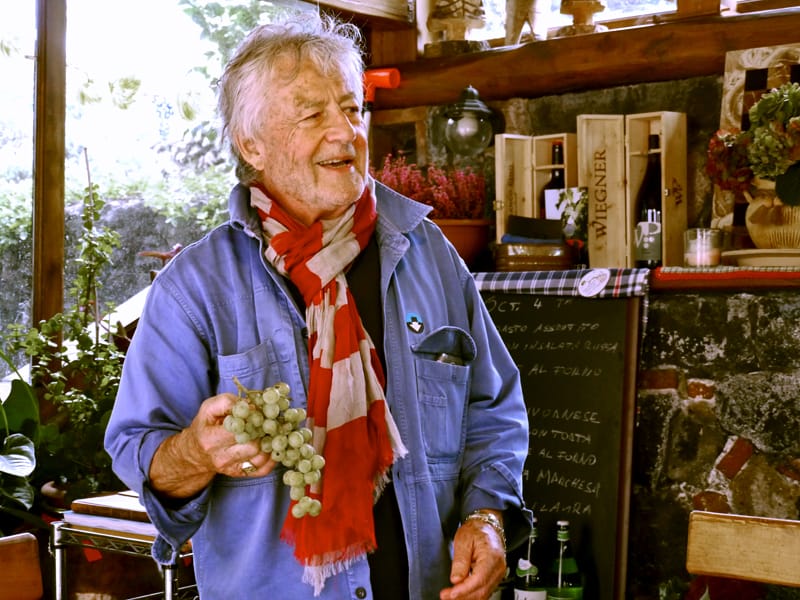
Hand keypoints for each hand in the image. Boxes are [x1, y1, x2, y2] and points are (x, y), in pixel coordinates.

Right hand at [150, 393, 276, 497]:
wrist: (195, 453)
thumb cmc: (205, 426)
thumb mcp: (208, 408)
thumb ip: (227, 402)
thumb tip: (250, 406)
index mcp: (211, 439)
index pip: (238, 431)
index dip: (251, 420)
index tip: (256, 413)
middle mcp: (221, 457)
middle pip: (252, 447)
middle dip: (262, 432)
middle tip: (266, 423)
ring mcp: (231, 468)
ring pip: (261, 458)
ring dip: (269, 444)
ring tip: (268, 432)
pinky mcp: (241, 474)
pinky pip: (263, 470)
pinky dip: (272, 458)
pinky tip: (270, 445)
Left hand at [439, 513, 506, 599]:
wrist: (487, 527)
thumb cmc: (476, 530)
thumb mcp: (463, 540)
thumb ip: (460, 560)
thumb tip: (456, 579)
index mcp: (491, 557)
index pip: (478, 579)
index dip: (464, 589)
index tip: (451, 594)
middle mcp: (497, 568)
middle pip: (481, 590)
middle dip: (462, 596)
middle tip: (445, 596)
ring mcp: (497, 575)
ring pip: (482, 594)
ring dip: (466, 597)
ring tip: (449, 596)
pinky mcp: (493, 578)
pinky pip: (483, 591)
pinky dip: (471, 594)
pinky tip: (460, 594)